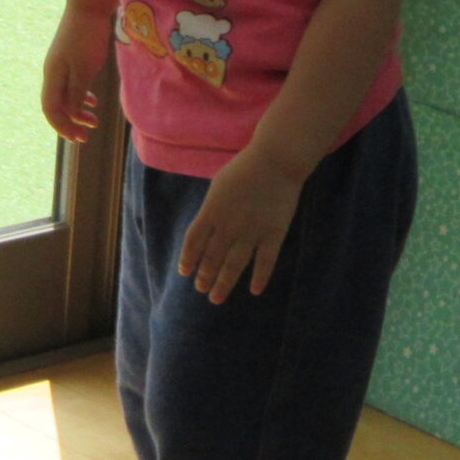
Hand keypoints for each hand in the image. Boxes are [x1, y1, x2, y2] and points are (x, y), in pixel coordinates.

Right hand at [40, 4, 110, 142]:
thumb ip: (77, 93)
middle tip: (86, 136)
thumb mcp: (84, 69)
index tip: (78, 138)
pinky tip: (93, 101)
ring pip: (64, 95)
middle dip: (70, 123)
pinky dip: (80, 97)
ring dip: (77, 111)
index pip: (51, 109)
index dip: (62, 126)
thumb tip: (72, 114)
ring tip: (94, 120)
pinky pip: (71, 85)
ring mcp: (60, 65)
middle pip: (56, 105)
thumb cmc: (86, 38)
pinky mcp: (69, 59)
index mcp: (53, 75)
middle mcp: (52, 72)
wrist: (87, 7)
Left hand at [180, 146, 304, 303]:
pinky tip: (254, 290)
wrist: (275, 162)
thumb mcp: (218, 187)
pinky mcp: (273, 234)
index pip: (194, 240)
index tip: (185, 272)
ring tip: (216, 297)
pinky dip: (259, 277)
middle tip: (201, 289)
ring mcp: (251, 232)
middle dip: (205, 275)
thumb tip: (205, 229)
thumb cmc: (243, 170)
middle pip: (212, 256)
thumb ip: (212, 209)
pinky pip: (265, 262)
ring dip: (224, 282)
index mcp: (211, 211)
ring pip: (234, 265)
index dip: (188, 258)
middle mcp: (228, 225)